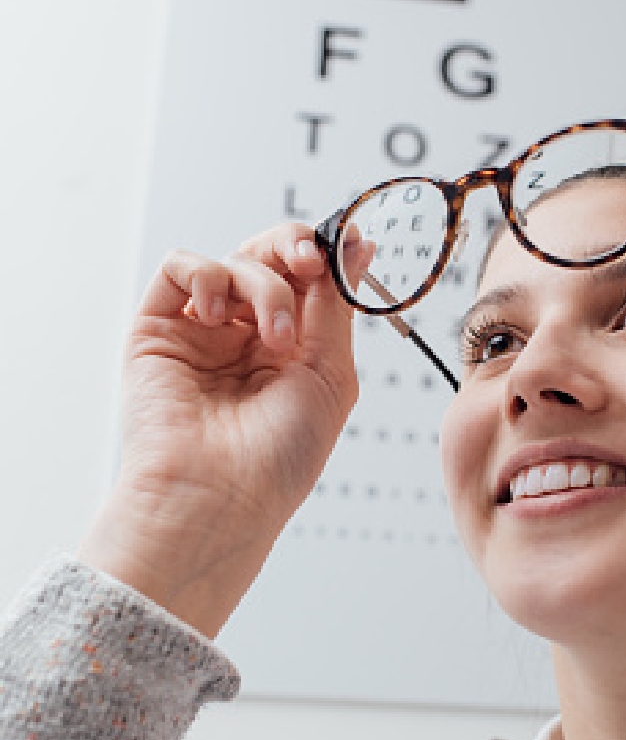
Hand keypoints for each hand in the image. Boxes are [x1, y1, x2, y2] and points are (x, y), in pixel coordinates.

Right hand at [79, 223, 369, 636]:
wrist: (219, 497)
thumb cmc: (279, 456)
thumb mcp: (329, 372)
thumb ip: (334, 304)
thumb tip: (353, 243)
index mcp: (292, 349)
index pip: (307, 279)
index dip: (324, 255)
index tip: (344, 247)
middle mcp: (246, 336)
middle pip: (269, 257)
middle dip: (293, 248)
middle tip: (308, 263)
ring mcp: (202, 331)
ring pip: (233, 261)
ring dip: (262, 284)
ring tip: (275, 335)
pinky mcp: (158, 330)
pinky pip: (178, 268)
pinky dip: (206, 275)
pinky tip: (220, 317)